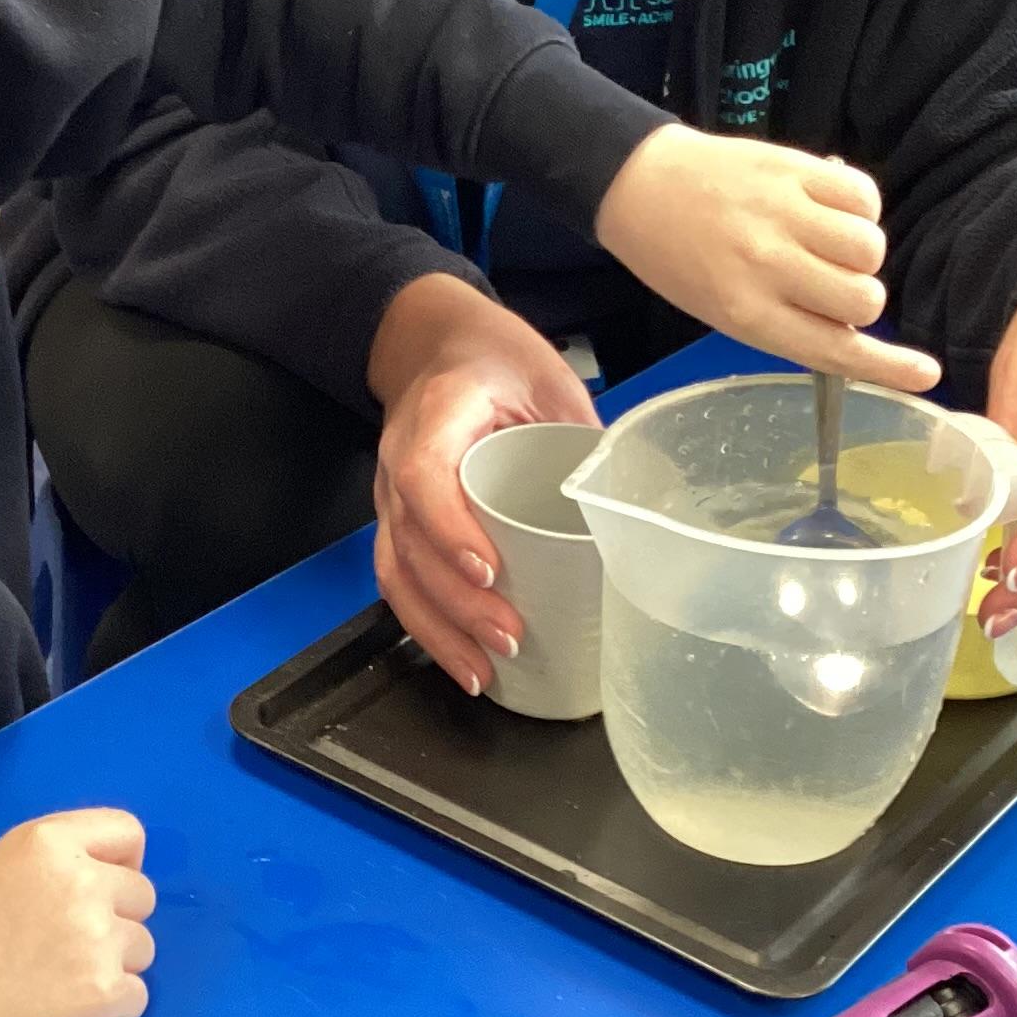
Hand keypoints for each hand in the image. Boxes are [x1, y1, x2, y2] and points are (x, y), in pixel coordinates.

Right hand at [0, 811, 154, 1016]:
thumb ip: (54, 864)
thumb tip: (108, 880)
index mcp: (51, 843)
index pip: (128, 833)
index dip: (120, 865)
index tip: (97, 892)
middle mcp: (83, 883)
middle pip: (142, 897)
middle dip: (115, 922)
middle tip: (63, 948)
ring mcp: (98, 941)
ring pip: (143, 950)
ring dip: (112, 967)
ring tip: (56, 983)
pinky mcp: (103, 996)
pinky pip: (136, 998)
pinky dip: (108, 1011)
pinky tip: (62, 1013)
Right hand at [366, 274, 597, 695]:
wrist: (431, 343)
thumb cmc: (492, 356)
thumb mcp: (546, 376)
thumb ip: (579, 433)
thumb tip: (626, 504)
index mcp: (436, 414)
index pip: (423, 477)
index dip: (450, 529)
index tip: (490, 570)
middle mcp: (398, 459)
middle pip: (409, 544)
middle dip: (456, 603)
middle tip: (509, 638)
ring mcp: (390, 495)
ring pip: (395, 573)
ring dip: (437, 629)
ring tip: (482, 673)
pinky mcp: (397, 521)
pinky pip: (398, 579)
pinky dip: (427, 626)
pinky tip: (462, 660)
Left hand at [595, 124, 939, 395]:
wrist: (643, 188)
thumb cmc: (682, 260)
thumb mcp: (725, 312)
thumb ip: (790, 322)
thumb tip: (856, 325)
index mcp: (748, 313)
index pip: (835, 349)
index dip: (886, 367)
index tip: (926, 375)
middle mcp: (769, 266)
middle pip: (866, 298)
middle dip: (862, 300)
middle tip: (829, 285)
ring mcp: (784, 213)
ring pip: (871, 247)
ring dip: (863, 253)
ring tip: (829, 244)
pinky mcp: (795, 169)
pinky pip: (864, 196)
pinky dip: (860, 208)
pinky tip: (832, 210)